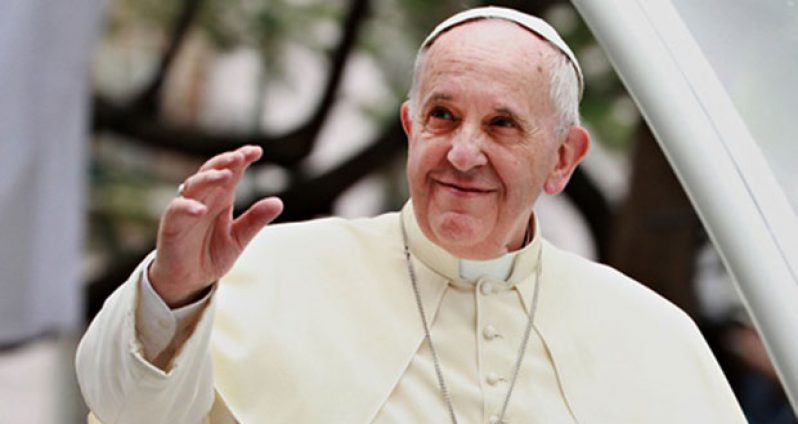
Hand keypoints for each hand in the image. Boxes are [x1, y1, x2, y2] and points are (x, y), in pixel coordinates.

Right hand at [149, 145, 282, 307]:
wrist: (188, 281)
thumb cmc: (210, 255)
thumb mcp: (239, 238)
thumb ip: (255, 220)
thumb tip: (278, 202)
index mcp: (221, 199)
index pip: (231, 172)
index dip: (241, 159)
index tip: (256, 151)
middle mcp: (203, 199)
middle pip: (211, 171)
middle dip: (225, 162)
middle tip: (240, 157)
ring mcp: (186, 210)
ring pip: (193, 185)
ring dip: (208, 179)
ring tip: (225, 175)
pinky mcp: (172, 225)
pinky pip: (177, 210)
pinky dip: (188, 207)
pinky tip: (201, 209)